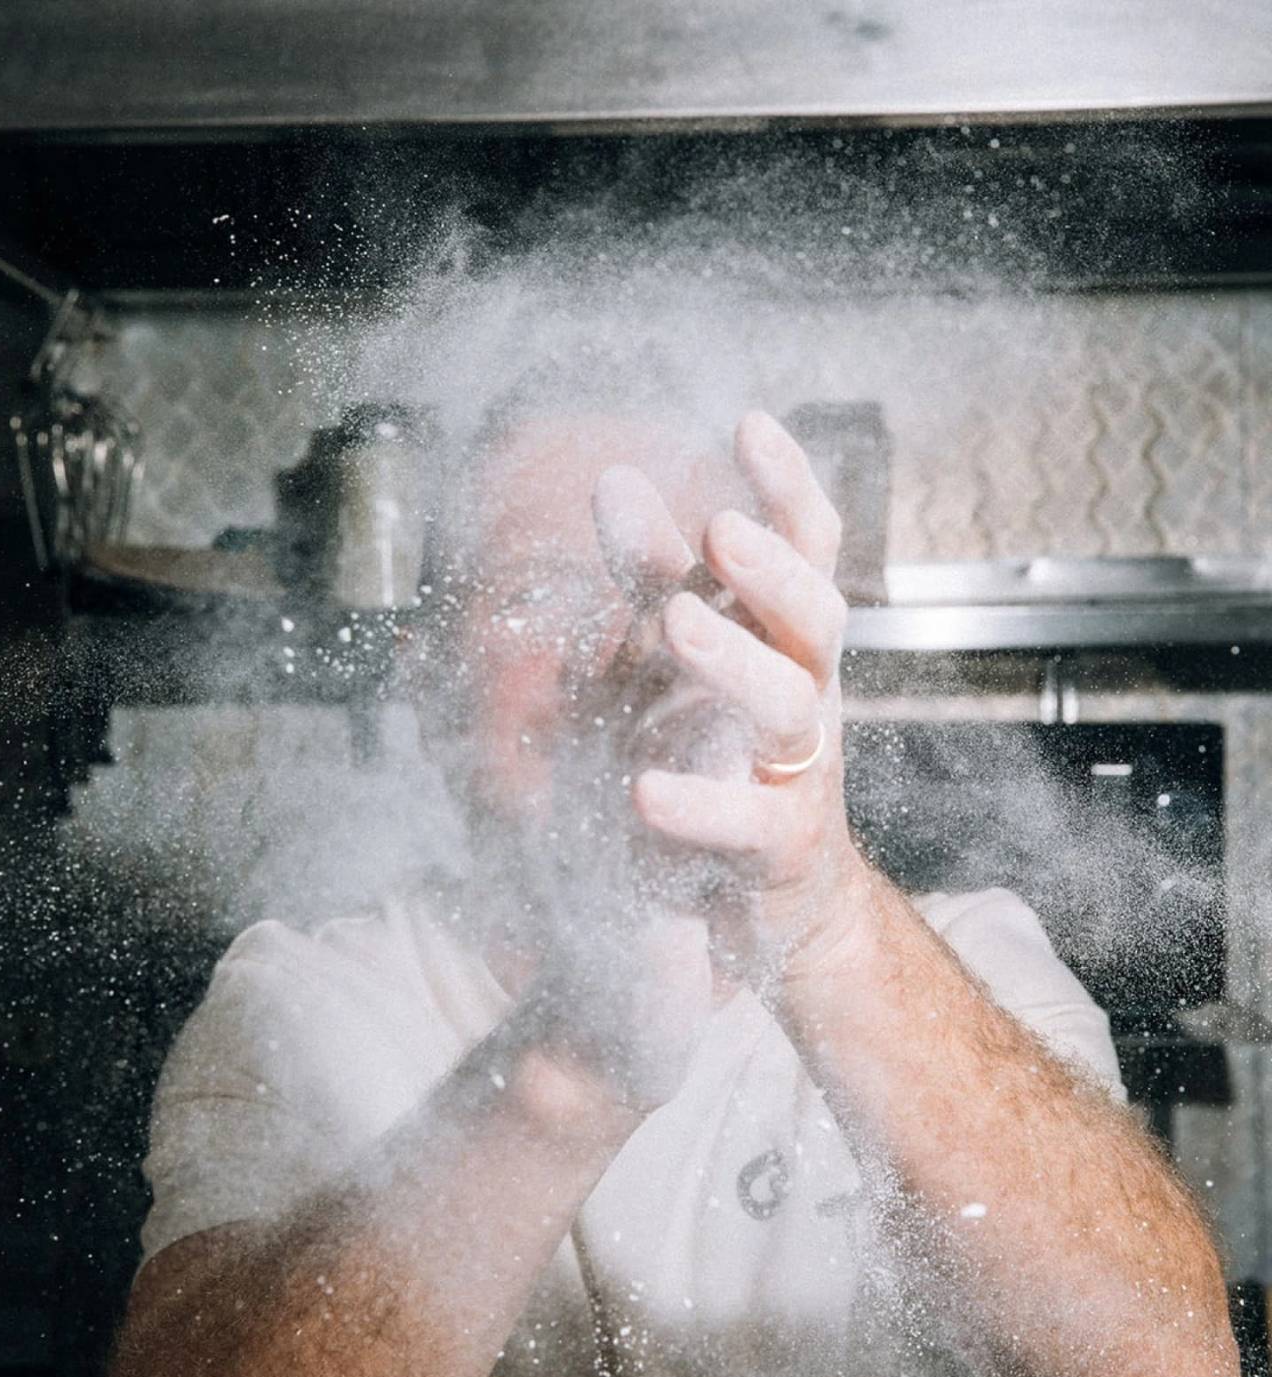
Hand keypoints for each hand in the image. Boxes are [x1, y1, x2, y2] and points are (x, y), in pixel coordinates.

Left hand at [593, 411, 862, 985]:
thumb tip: (618, 475)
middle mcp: (808, 692)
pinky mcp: (781, 846)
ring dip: (733, 660)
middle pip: (816, 617)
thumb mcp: (679, 659)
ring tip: (673, 624)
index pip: (809, 550)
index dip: (789, 488)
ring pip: (789, 704)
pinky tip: (644, 791)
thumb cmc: (722, 753)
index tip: (751, 422)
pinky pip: (749, 819)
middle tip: (723, 531)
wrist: (772, 895)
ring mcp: (801, 770)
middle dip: (773, 572)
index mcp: (785, 638)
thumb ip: (654, 577)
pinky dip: (698, 804)